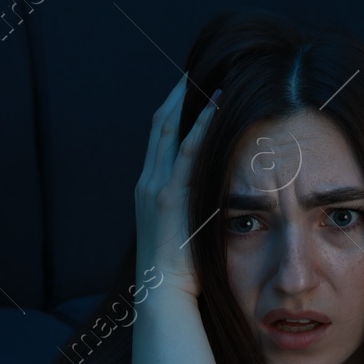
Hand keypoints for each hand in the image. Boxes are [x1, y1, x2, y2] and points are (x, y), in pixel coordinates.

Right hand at [133, 75, 218, 300]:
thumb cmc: (177, 269)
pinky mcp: (170, 195)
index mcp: (147, 189)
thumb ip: (188, 208)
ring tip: (208, 78)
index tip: (187, 91)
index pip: (159, 140)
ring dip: (189, 102)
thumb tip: (210, 197)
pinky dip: (202, 125)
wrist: (162, 291)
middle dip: (176, 97)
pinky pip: (188, 151)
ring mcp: (156, 187)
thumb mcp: (178, 231)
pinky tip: (216, 106)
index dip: (172, 112)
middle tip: (194, 72)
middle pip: (160, 126)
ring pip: (171, 131)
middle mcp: (147, 182)